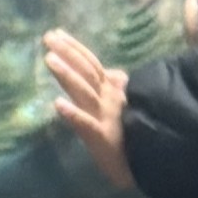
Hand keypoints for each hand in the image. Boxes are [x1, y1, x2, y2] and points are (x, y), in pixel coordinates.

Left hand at [42, 29, 135, 187]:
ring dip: (67, 74)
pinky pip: (86, 124)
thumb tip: (115, 72)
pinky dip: (73, 113)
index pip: (91, 64)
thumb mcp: (128, 106)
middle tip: (47, 37)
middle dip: (67, 52)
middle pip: (86, 71)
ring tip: (49, 59)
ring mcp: (106, 117)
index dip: (75, 48)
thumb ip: (120, 88)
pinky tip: (57, 104)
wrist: (150, 163)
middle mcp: (108, 99)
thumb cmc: (137, 136)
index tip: (56, 33)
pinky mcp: (103, 137)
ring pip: (84, 91)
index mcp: (112, 92)